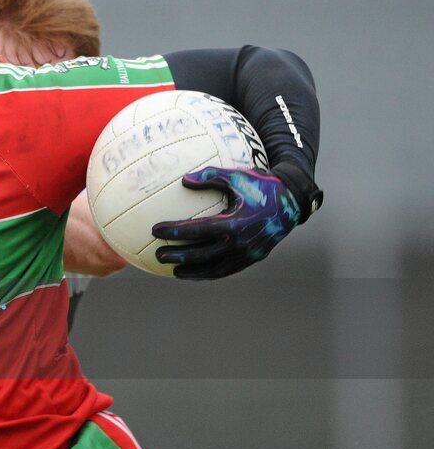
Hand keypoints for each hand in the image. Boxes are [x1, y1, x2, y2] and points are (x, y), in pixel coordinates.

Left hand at [151, 167, 300, 279]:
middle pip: (201, 254)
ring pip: (214, 268)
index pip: (197, 230)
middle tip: (158, 255)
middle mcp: (240, 243)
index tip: (156, 230)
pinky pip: (228, 270)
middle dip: (177, 256)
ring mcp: (248, 254)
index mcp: (234, 223)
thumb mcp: (237, 176)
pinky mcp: (253, 259)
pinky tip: (197, 271)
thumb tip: (184, 180)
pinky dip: (210, 273)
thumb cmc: (261, 185)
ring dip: (192, 271)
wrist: (293, 201)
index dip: (175, 231)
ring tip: (173, 271)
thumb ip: (210, 176)